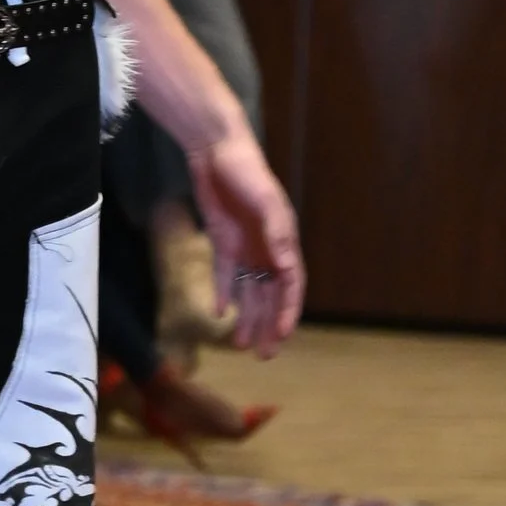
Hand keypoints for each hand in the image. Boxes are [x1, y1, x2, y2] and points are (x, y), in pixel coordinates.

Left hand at [187, 125, 305, 353]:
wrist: (215, 150)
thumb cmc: (247, 172)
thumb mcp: (266, 202)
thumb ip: (277, 234)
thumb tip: (287, 268)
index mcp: (283, 241)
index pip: (290, 286)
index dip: (288, 312)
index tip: (282, 336)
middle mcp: (267, 249)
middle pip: (270, 296)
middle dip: (269, 326)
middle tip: (265, 355)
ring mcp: (245, 247)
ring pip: (249, 292)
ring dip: (247, 318)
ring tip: (242, 346)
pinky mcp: (223, 242)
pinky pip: (226, 275)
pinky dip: (225, 293)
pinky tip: (221, 312)